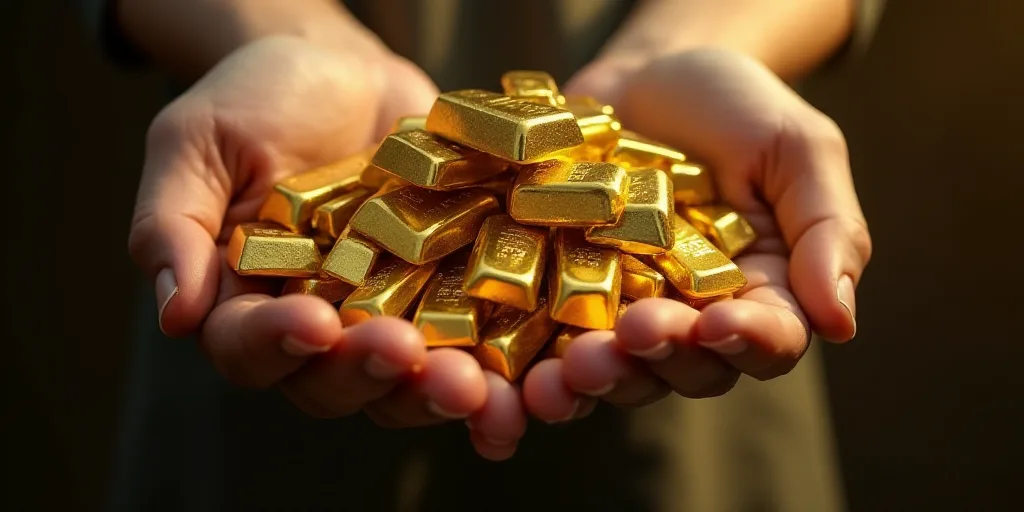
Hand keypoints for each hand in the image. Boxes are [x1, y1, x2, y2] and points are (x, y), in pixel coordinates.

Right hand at [127, 36, 525, 458]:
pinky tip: (526, 377)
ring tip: (474, 385)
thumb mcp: (198, 142)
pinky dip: (500, 368)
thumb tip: (173, 313)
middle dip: (372, 375)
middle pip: (336, 384)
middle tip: (407, 354)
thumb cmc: (257, 99)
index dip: (277, 346)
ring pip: (409, 381)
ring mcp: (389, 316)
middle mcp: (320, 327)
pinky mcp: (450, 296)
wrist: (342, 70)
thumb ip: (174, 223)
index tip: (312, 324)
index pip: (248, 348)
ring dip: (440, 392)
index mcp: (248, 304)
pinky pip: (476, 344)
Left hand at [525, 48, 871, 419]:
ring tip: (573, 364)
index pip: (768, 339)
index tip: (719, 324)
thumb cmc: (735, 106)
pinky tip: (520, 372)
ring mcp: (624, 313)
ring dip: (597, 376)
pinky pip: (550, 343)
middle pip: (687, 369)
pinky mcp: (564, 297)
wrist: (648, 72)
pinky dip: (536, 365)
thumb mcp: (798, 149)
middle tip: (634, 333)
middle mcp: (693, 319)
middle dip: (661, 358)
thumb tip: (840, 323)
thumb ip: (827, 230)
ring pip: (618, 369)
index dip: (747, 341)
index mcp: (762, 294)